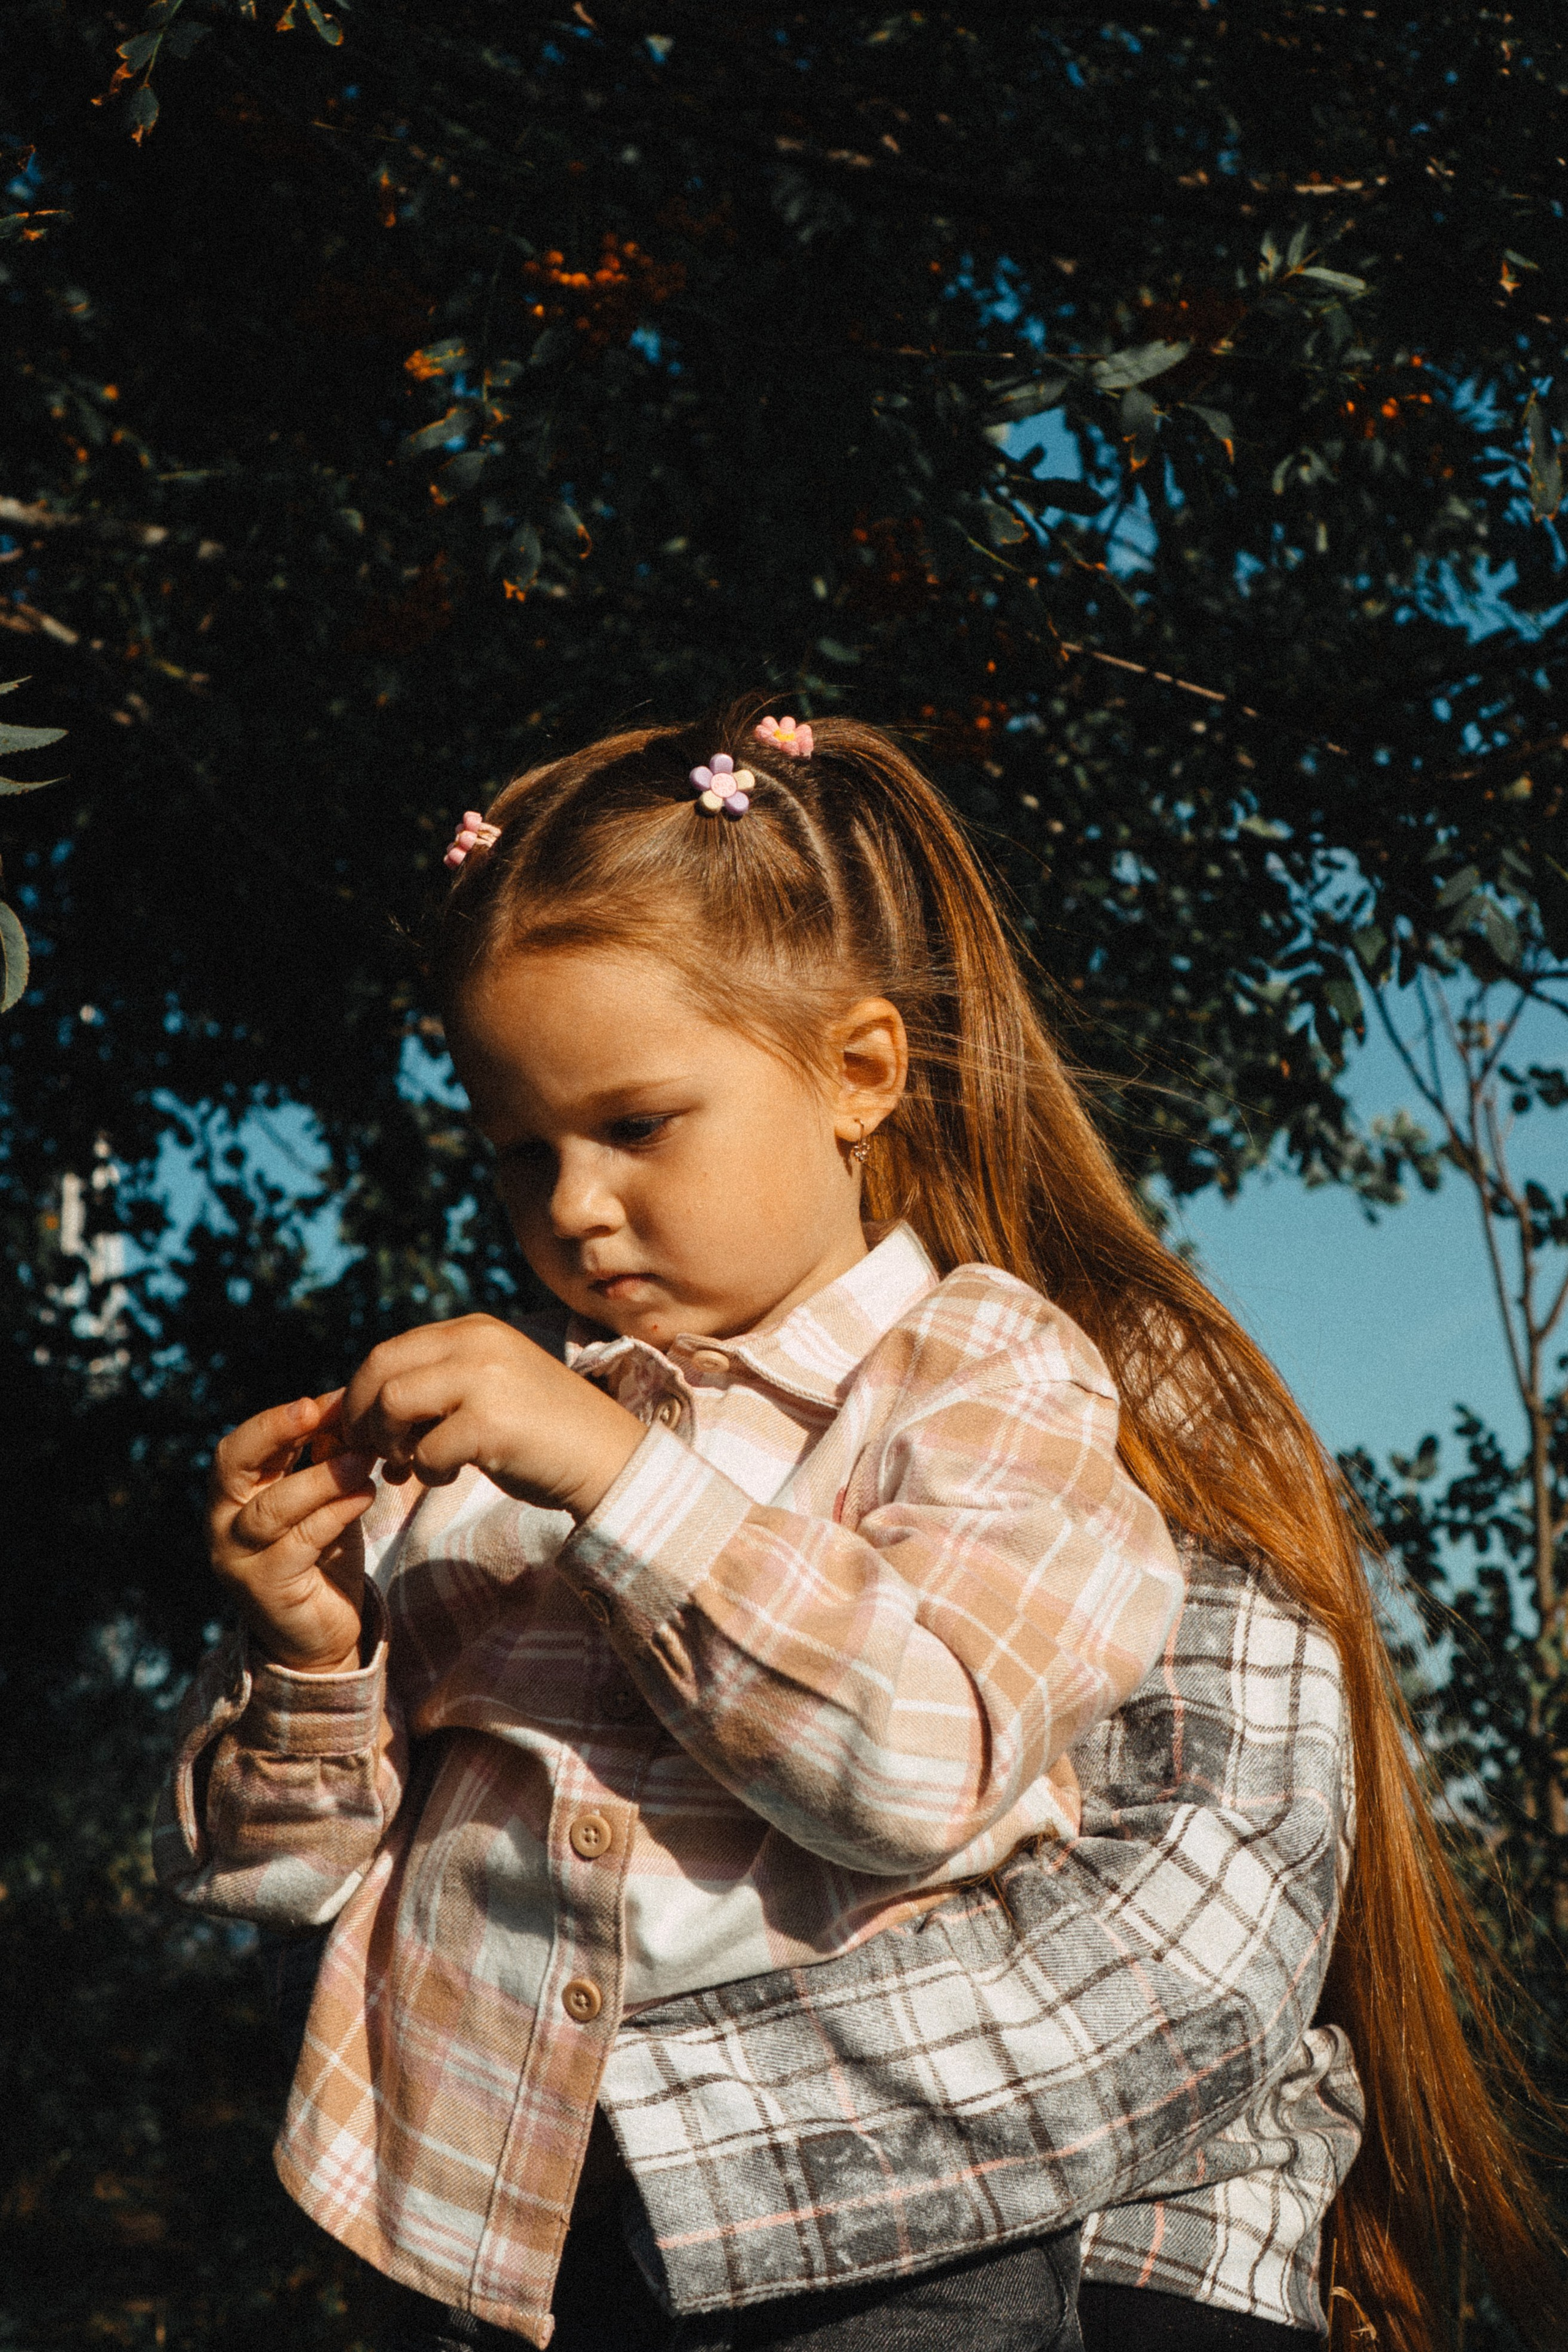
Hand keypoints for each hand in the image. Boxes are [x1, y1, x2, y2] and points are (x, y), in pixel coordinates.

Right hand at [208, 1391, 376, 1673]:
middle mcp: (223, 1524)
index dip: (279, 1419)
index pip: (240, 1446)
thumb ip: (324, 1458)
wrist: (319, 1636)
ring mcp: (239, 1558)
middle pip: (233, 1465)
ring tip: (365, 1457)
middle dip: (275, 1432)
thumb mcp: (321, 1499)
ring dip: (322, 1477)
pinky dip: (335, 1513)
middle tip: (320, 1411)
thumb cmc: (320, 1555)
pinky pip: (300, 1542)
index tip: (327, 1399)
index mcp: (232, 1496)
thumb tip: (348, 1405)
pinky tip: (367, 1494)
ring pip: (273, 1507)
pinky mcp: (266, 1587)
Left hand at [338, 1314, 644, 1520]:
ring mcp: (485, 1380)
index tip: (358, 1433)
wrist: (608, 1458)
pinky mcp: (491, 1423)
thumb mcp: (488, 1384)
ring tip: (410, 1465)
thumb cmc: (541, 1431)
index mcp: (474, 1331)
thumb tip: (364, 1409)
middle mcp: (477, 1344)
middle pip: (379, 1370)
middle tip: (369, 1453)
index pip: (387, 1352)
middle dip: (361, 1417)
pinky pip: (425, 1450)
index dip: (358, 1395)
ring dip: (391, 1443)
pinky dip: (427, 1471)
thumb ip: (438, 1382)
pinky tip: (449, 1476)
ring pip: (392, 1404)